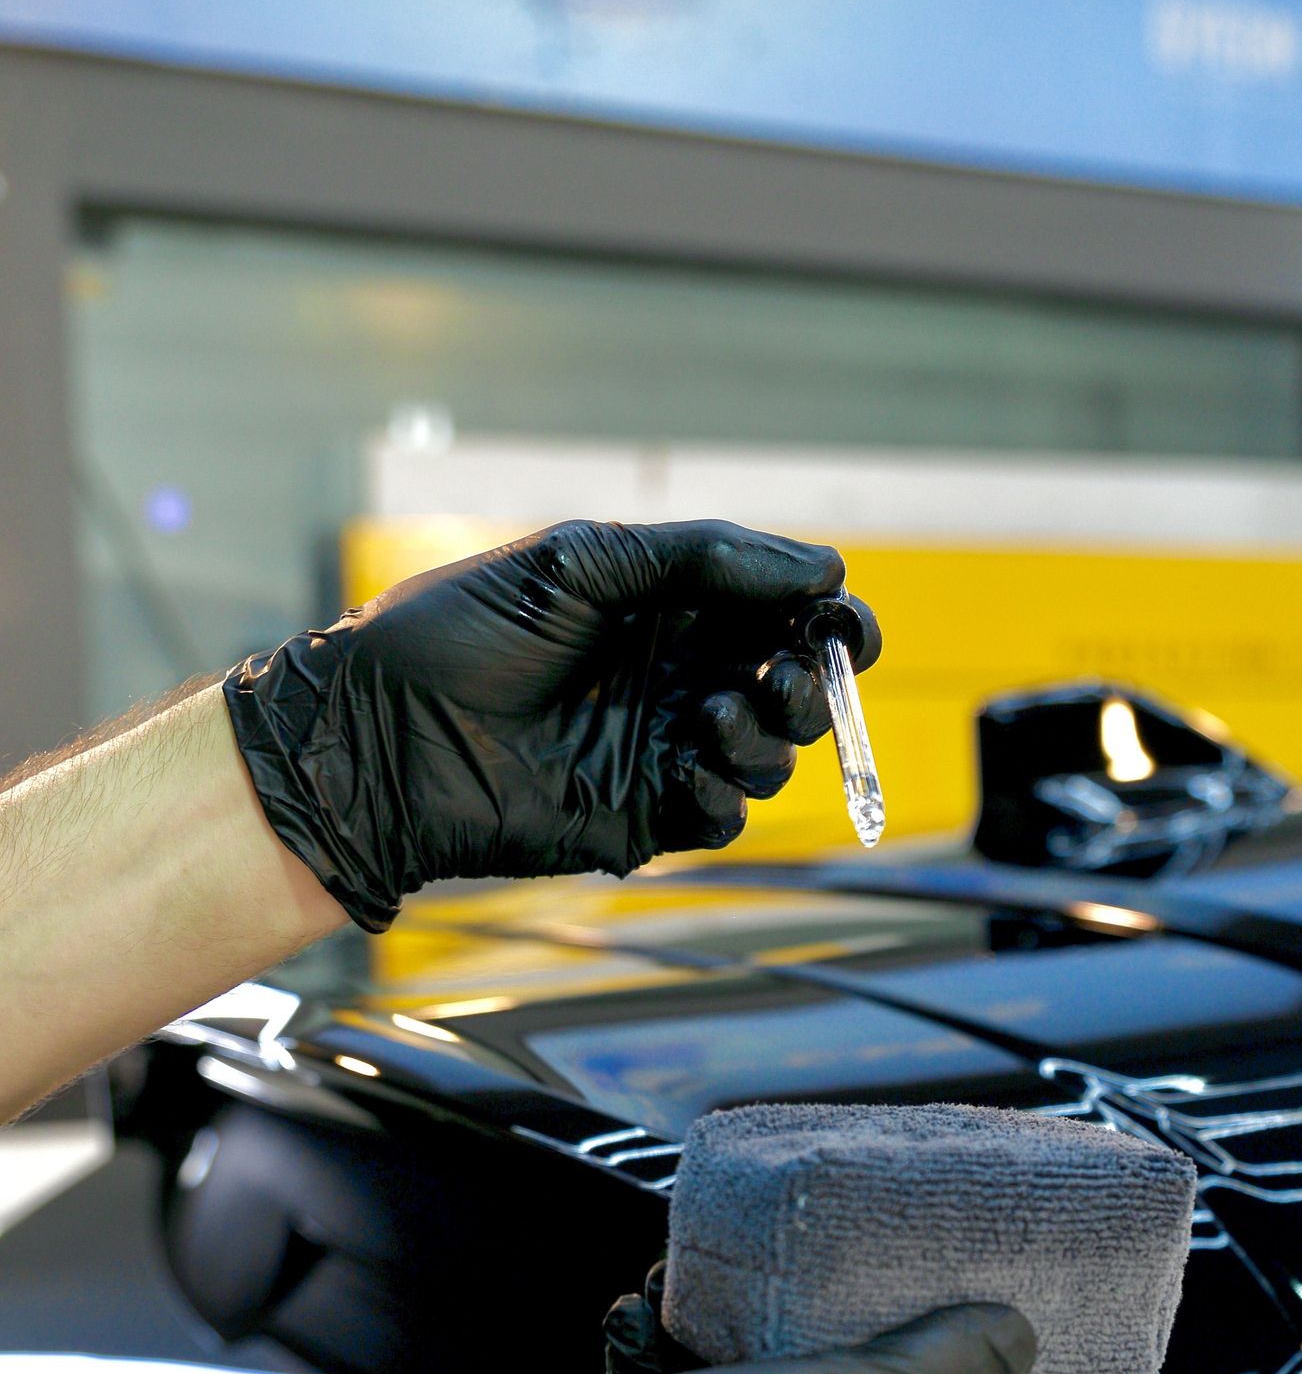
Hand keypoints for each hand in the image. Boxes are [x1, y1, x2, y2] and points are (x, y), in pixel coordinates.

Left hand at [223, 520, 881, 932]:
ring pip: (770, 755)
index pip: (781, 614)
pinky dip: (728, 795)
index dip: (829, 621)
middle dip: (808, 682)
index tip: (845, 624)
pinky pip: (723, 815)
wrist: (383, 733)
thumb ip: (702, 557)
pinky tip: (694, 769)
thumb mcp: (581, 561)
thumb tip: (822, 568)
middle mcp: (677, 677)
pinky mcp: (642, 814)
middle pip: (794, 687)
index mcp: (668, 608)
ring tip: (714, 714)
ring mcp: (662, 748)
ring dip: (767, 736)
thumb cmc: (459, 634)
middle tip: (780, 676)